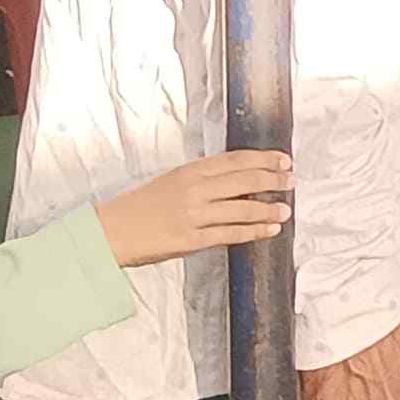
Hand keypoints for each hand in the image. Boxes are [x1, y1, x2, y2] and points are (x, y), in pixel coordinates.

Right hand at [96, 150, 291, 267]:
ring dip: (268, 209)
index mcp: (189, 171)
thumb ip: (202, 180)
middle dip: (273, 180)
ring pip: (241, 208)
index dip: (264, 159)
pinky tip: (269, 230)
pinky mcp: (190, 240)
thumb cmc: (139, 207)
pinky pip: (229, 234)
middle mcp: (194, 189)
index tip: (284, 160)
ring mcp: (193, 215)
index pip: (236, 160)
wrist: (108, 232)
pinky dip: (253, 232)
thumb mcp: (171, 182)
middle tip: (292, 181)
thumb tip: (239, 180)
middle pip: (244, 180)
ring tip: (286, 209)